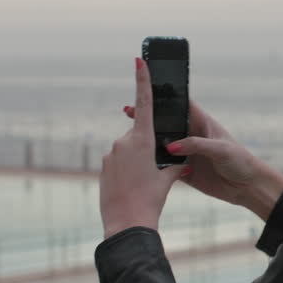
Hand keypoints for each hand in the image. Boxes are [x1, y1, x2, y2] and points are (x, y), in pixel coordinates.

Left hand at [100, 58, 183, 238]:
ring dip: (138, 162)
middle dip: (149, 147)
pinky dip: (128, 171)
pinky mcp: (103, 167)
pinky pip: (119, 163)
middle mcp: (123, 142)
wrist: (126, 222)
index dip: (143, 80)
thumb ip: (174, 163)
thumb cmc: (151, 199)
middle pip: (140, 135)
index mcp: (141, 139)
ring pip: (129, 150)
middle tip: (155, 170)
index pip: (145, 103)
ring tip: (144, 184)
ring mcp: (110, 154)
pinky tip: (133, 188)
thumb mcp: (168, 178)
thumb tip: (180, 160)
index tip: (138, 60)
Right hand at [123, 99, 282, 220]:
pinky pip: (165, 165)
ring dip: (148, 141)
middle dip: (149, 117)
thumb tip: (171, 146)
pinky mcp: (184, 171)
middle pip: (167, 123)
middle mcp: (192, 136)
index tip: (147, 89)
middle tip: (129, 111)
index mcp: (202, 124)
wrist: (247, 187)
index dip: (166, 97)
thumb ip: (197, 145)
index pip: (182, 105)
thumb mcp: (220, 149)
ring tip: (127, 135)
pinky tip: (137, 161)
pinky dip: (153, 163)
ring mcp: (187, 153)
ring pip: (163, 144)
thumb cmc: (240, 161)